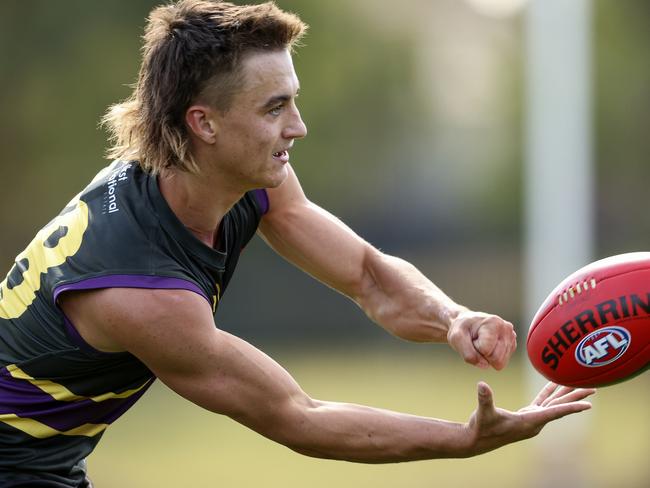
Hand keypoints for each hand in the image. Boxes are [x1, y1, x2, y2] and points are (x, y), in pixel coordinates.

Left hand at [446, 310, 516, 369]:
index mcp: (494, 323)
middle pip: (496, 359)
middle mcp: (506, 328)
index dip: (475, 348)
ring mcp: (511, 337)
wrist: (467, 324)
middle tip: (476, 343)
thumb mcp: (456, 338)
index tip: (472, 338)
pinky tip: (488, 346)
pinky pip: (502, 362)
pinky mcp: (512, 345)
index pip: (486, 350)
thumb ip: (468, 354)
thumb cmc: (462, 329)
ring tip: (482, 344)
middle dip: (483, 355)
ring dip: (487, 357)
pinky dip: (492, 358)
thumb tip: (485, 365)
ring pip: (500, 363)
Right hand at [464, 381, 594, 455]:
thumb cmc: (481, 428)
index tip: (589, 405)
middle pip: (560, 407)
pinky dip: (549, 392)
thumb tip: (481, 385)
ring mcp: (532, 418)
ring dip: (566, 393)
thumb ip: (484, 399)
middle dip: (576, 396)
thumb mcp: (483, 412)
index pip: (555, 412)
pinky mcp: (526, 415)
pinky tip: (555, 384)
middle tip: (593, 386)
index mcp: (529, 421)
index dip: (571, 408)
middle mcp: (535, 421)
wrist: (477, 440)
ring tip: (579, 382)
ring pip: (553, 403)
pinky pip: (542, 402)